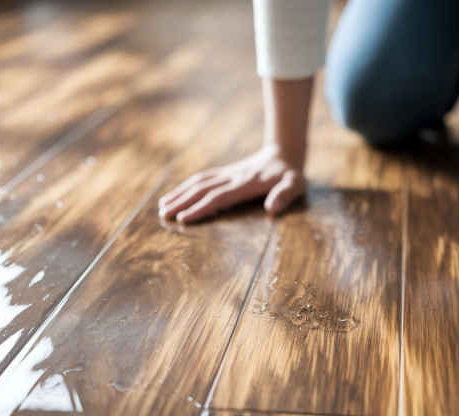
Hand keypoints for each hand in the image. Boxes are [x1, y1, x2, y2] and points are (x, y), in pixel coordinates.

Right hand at [158, 144, 306, 222]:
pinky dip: (186, 186)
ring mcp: (226, 174)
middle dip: (182, 202)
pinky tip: (175, 195)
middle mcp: (232, 177)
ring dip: (179, 194)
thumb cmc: (291, 175)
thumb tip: (272, 208)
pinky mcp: (224, 173)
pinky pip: (202, 179)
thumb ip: (285, 195)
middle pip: (202, 189)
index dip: (201, 208)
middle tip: (163, 215)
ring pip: (198, 182)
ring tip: (162, 206)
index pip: (219, 197)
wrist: (284, 154)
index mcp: (246, 184)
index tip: (183, 218)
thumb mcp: (296, 185)